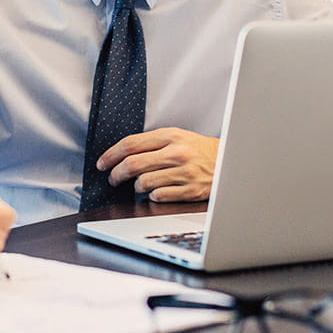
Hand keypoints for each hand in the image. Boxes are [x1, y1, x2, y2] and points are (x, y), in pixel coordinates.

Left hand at [97, 127, 219, 202]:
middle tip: (113, 178)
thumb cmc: (200, 150)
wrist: (230, 162)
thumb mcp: (178, 137)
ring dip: (136, 186)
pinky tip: (155, 192)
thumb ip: (153, 143)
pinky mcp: (190, 191)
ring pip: (143, 182)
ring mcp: (183, 173)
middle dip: (116, 173)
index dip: (111, 154)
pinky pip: (158, 196)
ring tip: (138, 185)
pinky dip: (152, 196)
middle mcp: (176, 153)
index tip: (102, 163)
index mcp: (171, 136)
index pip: (131, 144)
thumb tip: (123, 154)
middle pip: (133, 164)